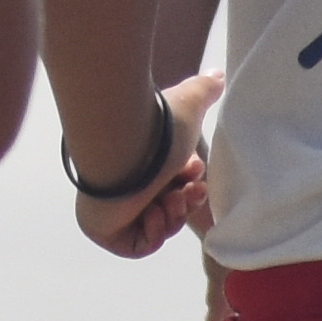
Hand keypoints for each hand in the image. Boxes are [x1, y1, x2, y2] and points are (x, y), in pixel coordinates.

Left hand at [66, 73, 215, 260]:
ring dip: (173, 213)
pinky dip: (154, 233)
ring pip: (157, 227)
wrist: (121, 141)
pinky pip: (138, 246)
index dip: (191, 184)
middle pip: (167, 208)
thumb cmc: (153, 127)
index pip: (172, 187)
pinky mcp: (102, 230)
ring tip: (171, 195)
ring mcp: (111, 210)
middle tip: (188, 186)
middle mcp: (124, 185)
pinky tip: (153, 209)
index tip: (196, 170)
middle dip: (186, 199)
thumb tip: (219, 74)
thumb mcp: (188, 104)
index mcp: (140, 164)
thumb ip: (204, 90)